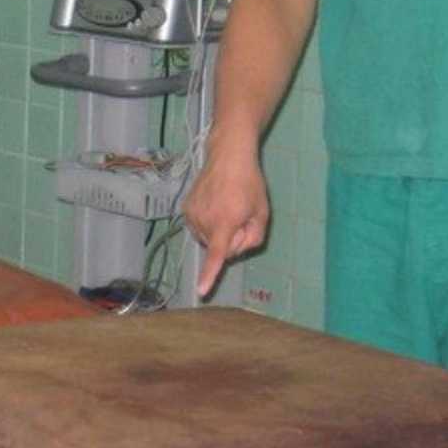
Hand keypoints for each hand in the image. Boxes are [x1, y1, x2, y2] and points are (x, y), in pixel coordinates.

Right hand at [183, 145, 269, 298]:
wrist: (228, 157)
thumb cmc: (249, 184)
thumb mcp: (262, 213)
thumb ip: (254, 238)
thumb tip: (236, 249)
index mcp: (225, 222)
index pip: (217, 254)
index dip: (209, 275)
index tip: (200, 291)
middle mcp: (204, 220)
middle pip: (219, 248)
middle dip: (231, 239)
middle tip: (239, 216)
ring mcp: (192, 215)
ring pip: (207, 239)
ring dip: (218, 231)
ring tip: (226, 207)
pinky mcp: (185, 210)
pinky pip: (199, 229)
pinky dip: (208, 224)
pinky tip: (215, 206)